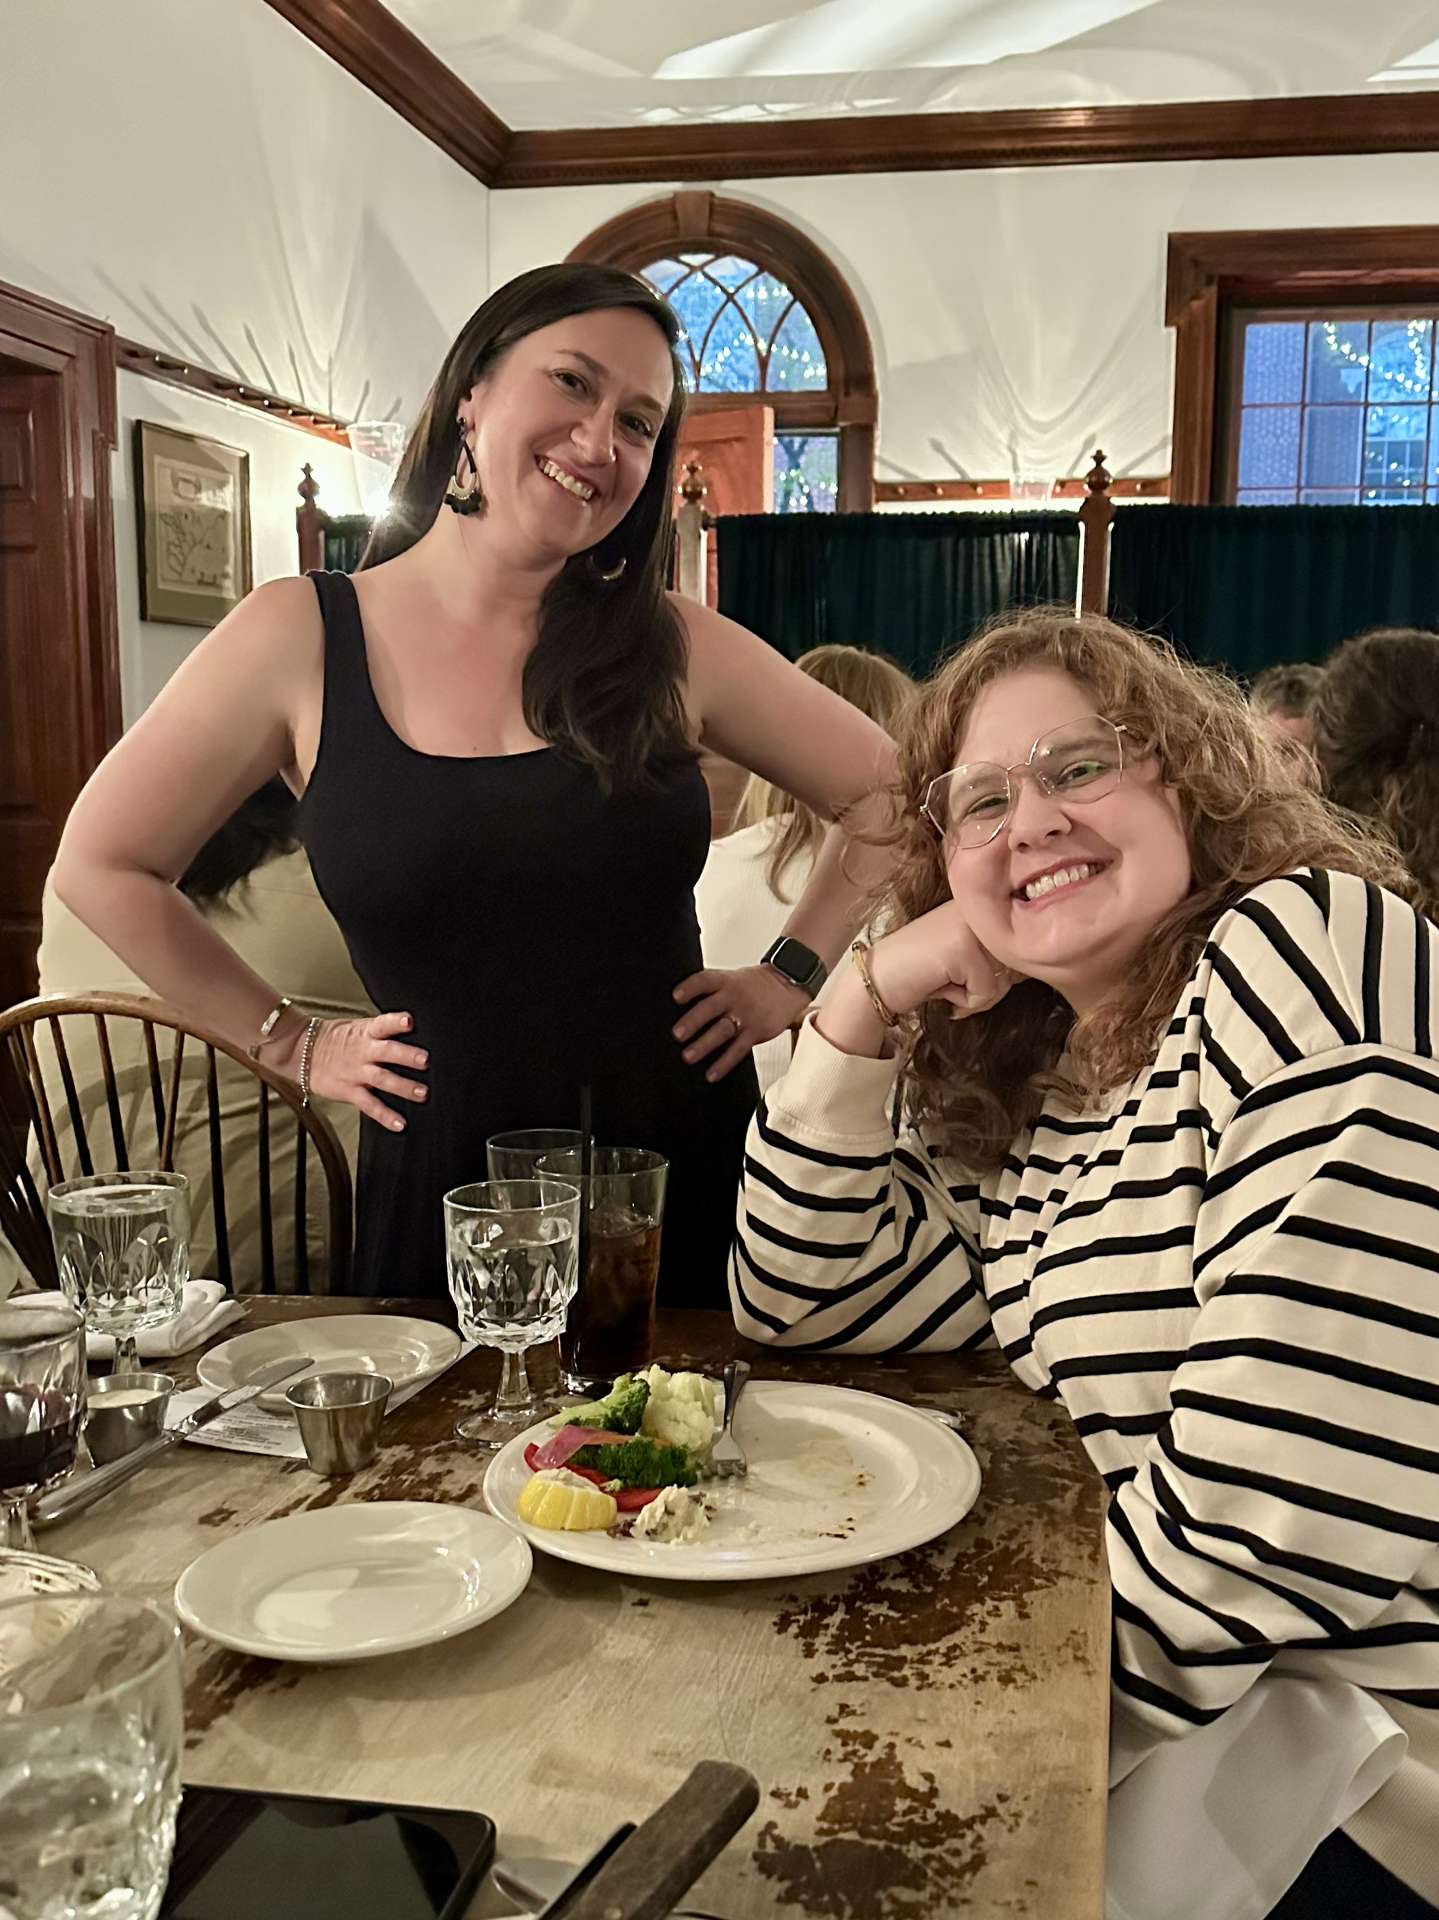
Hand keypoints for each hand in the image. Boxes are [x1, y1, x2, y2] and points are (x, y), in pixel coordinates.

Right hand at [277, 1011, 428, 1131]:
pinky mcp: (350, 1091)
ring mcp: (356, 1072)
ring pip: (382, 1079)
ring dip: (403, 1086)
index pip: (382, 1024)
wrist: (302, 1052)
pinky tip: (400, 1123)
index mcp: (366, 1032)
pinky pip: (369, 1105)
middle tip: (425, 1060)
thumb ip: (381, 1031)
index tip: (409, 1021)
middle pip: (387, 1052)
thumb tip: (412, 1029)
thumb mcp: (357, 1027)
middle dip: (406, 1056)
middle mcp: (363, 1051)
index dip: (395, 1022)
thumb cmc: (337, 1039)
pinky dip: (384, 1115)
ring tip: (422, 1093)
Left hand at [672, 964, 811, 1081]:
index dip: (690, 988)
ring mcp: (746, 1015)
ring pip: (722, 1031)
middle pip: (710, 1008)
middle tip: (677, 1034)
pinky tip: (711, 1074)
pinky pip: (738, 1050)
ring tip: (688, 1056)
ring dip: (704, 1044)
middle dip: (693, 1021)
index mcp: (725, 981)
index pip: (704, 980)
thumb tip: (679, 1006)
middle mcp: (734, 997)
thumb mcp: (731, 978)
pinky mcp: (756, 1032)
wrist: (787, 985)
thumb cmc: (754, 985)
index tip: (676, 997)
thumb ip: (710, 990)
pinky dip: (724, 1064)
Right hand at [815, 905, 1017, 1059]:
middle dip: (987, 987)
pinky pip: (985, 992)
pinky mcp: (963, 947)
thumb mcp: (967, 956)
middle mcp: (978, 909)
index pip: (1019, 947)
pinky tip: (937, 985)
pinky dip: (962, 1000)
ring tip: (943, 979)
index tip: (964, 971)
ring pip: (1003, 981)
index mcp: (981, 906)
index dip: (999, 972)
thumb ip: (999, 955)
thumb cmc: (921, 971)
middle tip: (951, 979)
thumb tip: (1034, 969)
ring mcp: (971, 926)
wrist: (876, 977)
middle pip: (1014, 966)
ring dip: (974, 995)